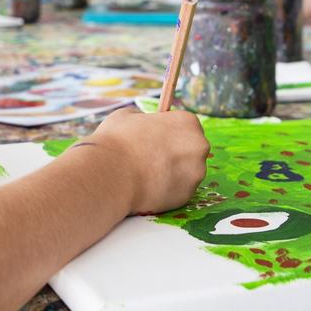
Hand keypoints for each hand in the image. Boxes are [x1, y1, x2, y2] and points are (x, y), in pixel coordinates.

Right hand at [86, 107, 208, 214]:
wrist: (112, 174)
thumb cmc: (118, 140)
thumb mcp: (128, 115)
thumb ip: (144, 118)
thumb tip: (143, 122)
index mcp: (188, 122)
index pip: (187, 125)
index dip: (171, 132)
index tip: (158, 138)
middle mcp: (199, 146)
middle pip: (191, 148)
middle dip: (176, 153)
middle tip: (153, 156)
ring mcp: (196, 173)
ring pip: (187, 171)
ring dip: (173, 172)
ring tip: (147, 173)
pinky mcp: (187, 195)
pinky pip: (179, 190)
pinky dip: (167, 189)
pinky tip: (148, 186)